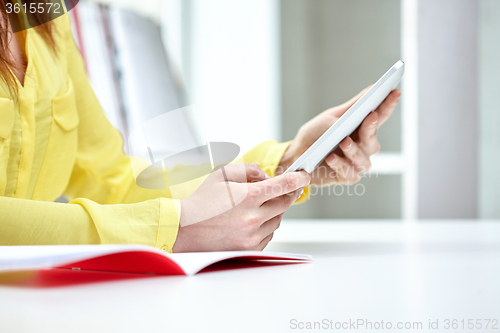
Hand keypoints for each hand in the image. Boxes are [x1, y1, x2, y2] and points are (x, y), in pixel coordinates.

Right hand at [172, 163, 310, 251]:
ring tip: (255, 206)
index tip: (305, 175)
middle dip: (287, 193)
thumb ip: (249, 169)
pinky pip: (269, 234)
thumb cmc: (201, 200)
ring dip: (273, 210)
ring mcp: (252, 236)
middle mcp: (253, 217)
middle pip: (285, 203)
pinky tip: (250, 220)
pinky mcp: (250, 248)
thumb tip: (268, 177)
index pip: (283, 185)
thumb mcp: (222, 174)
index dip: (298, 178)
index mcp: (247, 196)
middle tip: (285, 188)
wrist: (183, 230)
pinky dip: (266, 225)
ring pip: (278, 219)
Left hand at [277, 88, 400, 185]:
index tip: (395, 92)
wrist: (296, 155)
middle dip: (372, 128)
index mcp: (361, 130)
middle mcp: (363, 147)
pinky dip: (340, 164)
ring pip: (363, 159)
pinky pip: (349, 172)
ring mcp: (356, 163)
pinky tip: (330, 157)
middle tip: (370, 116)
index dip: (388, 105)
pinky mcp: (346, 177)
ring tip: (344, 142)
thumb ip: (353, 106)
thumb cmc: (316, 136)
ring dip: (353, 150)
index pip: (379, 116)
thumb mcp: (332, 117)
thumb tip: (373, 88)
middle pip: (373, 139)